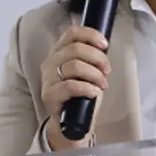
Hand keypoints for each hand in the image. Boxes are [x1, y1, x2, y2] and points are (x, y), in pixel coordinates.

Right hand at [39, 25, 109, 151]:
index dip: (90, 35)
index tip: (105, 44)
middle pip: (76, 48)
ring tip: (102, 84)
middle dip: (98, 58)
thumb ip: (90, 57)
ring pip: (75, 66)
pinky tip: (95, 92)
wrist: (70, 122)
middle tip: (107, 70)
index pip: (72, 33)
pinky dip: (87, 87)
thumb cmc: (80, 94)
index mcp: (59, 51)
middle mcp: (50, 62)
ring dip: (95, 74)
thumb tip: (104, 47)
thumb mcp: (85, 71)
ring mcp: (48, 78)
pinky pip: (70, 86)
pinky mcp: (49, 95)